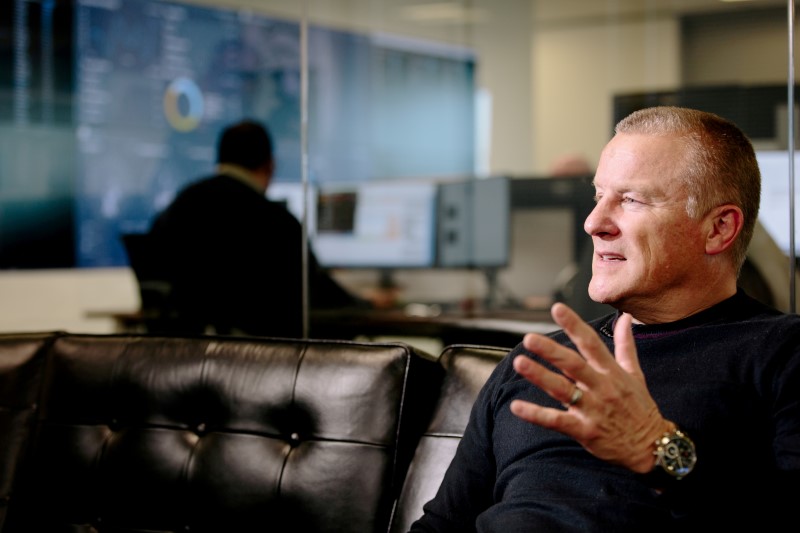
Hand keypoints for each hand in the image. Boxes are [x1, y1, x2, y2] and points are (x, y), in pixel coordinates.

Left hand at [509, 302, 671, 472]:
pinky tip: (516, 406)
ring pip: (563, 390)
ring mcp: (592, 410)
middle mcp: (601, 388)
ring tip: (520, 363)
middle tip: (530, 338)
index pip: (591, 343)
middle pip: (574, 365)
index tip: (557, 308)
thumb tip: (625, 318)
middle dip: (551, 351)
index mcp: (612, 372)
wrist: (653, 447)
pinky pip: (556, 421)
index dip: (574, 325)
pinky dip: (536, 414)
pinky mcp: (585, 431)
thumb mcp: (636, 374)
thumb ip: (626, 345)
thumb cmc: (640, 408)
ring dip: (540, 376)